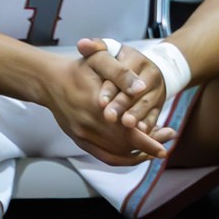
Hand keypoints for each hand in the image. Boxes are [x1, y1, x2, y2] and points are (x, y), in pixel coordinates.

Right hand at [36, 48, 174, 163]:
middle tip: (168, 138)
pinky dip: (123, 158)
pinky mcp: (80, 141)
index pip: (126, 130)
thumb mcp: (100, 60)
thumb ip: (121, 74)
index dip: (149, 138)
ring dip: (138, 152)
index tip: (169, 137)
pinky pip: (104, 156)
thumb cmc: (78, 68)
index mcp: (95, 106)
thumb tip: (142, 88)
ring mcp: (82, 136)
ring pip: (116, 153)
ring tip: (157, 144)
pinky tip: (136, 152)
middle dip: (149, 144)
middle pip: (125, 144)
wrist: (49, 80)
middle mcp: (88, 126)